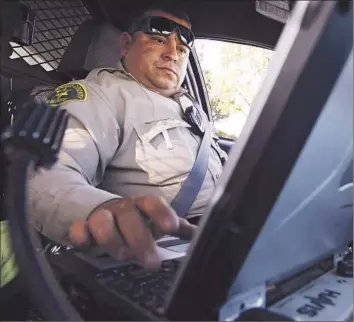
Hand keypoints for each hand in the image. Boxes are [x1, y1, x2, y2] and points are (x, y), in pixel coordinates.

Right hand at [68, 196, 196, 268]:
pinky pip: (78, 229)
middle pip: (129, 218)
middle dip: (140, 240)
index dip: (161, 214)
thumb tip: (202, 234)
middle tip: (152, 262)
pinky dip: (80, 235)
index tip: (170, 228)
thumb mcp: (156, 221)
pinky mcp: (84, 227)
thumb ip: (178, 227)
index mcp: (142, 205)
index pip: (152, 203)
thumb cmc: (137, 220)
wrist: (105, 212)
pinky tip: (85, 244)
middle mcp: (122, 208)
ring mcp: (102, 216)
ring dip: (113, 240)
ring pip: (103, 222)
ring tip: (122, 255)